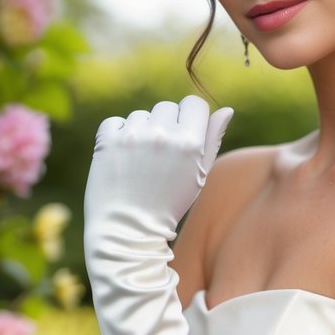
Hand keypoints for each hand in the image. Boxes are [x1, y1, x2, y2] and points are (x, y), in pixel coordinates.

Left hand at [85, 96, 233, 241]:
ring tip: (139, 162)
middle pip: (167, 107)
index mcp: (190, 142)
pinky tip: (122, 160)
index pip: (194, 103)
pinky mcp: (108, 141)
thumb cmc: (168, 204)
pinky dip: (117, 136)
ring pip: (141, 116)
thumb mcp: (198, 176)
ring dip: (141, 132)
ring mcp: (133, 136)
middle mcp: (163, 134)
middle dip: (166, 125)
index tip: (183, 136)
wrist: (128, 231)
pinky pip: (115, 122)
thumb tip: (226, 110)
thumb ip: (212, 140)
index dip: (190, 118)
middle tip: (160, 157)